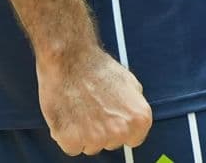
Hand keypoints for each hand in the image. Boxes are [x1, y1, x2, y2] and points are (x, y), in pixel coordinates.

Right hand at [36, 46, 151, 155]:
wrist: (70, 58)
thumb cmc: (96, 67)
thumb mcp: (129, 83)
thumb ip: (134, 107)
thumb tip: (132, 120)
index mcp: (139, 118)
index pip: (133, 139)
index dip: (120, 127)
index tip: (111, 116)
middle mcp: (120, 131)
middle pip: (110, 143)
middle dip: (102, 129)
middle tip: (92, 106)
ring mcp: (96, 138)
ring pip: (90, 147)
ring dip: (83, 133)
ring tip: (79, 107)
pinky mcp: (72, 140)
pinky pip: (71, 148)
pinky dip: (66, 135)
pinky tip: (68, 114)